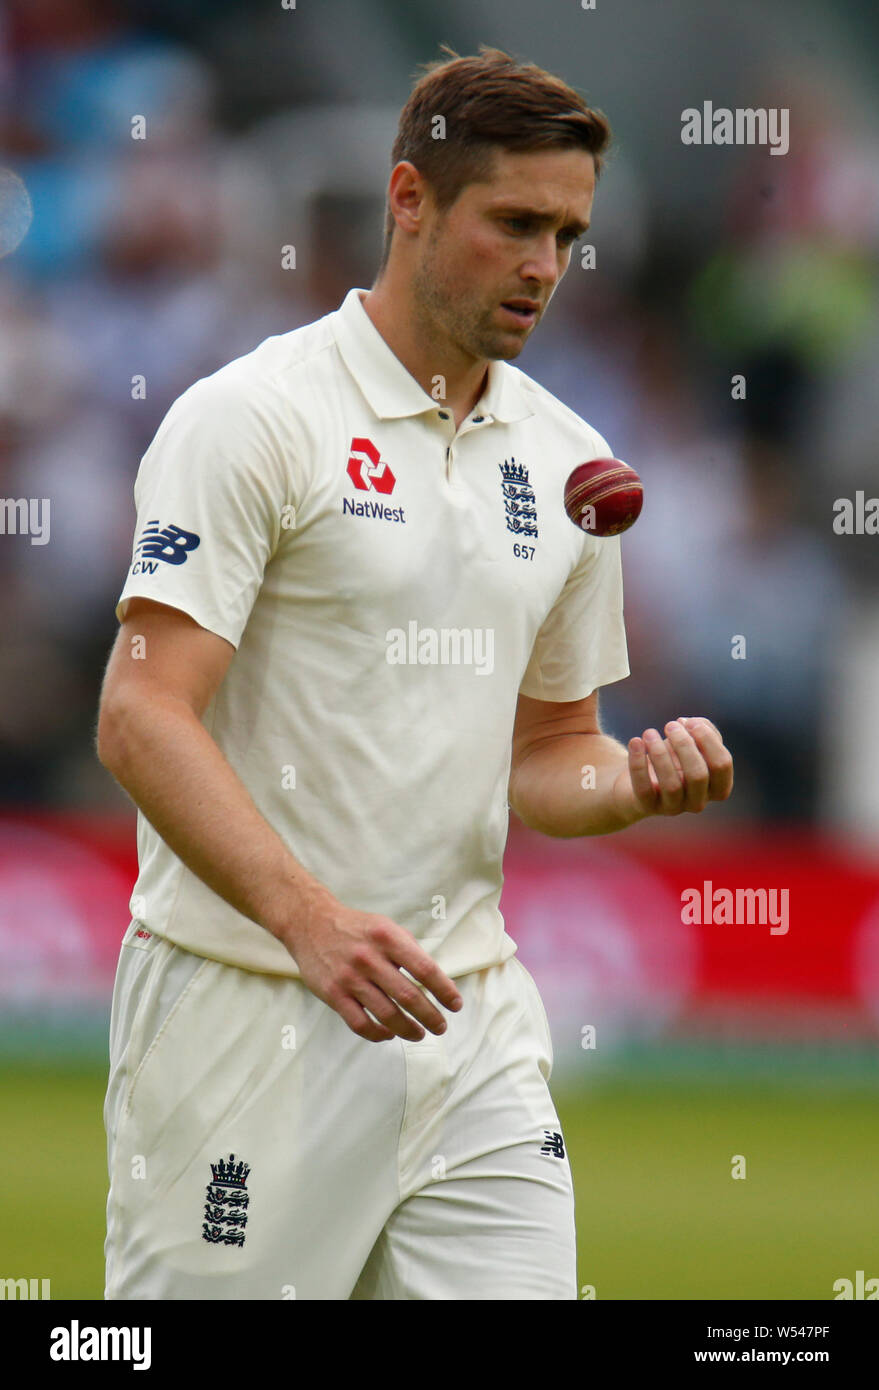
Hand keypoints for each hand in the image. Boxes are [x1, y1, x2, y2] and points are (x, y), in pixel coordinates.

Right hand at [281, 897, 462, 1043]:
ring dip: (408, 1029)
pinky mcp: (333, 994)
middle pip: (408, 996)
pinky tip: (389, 1034)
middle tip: (441, 1027)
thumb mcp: (386, 927)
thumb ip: (408, 950)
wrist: (310, 923)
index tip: (455, 1005)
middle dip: (431, 1016)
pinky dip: (378, 1034)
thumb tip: (435, 980)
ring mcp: (350, 978)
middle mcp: (370, 958)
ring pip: (387, 1015)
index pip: (425, 969)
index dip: (444, 990)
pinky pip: (360, 1024)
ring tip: (419, 1034)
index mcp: (388, 938)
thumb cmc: (356, 928)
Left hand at [615, 716, 732, 819]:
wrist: (637, 779)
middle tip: (669, 725)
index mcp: (717, 787)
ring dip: (660, 753)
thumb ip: (702, 728)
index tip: (689, 722)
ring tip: (649, 733)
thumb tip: (689, 724)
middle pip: (698, 775)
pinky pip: (644, 789)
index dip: (708, 739)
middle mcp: (698, 802)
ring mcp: (673, 808)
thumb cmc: (672, 757)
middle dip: (684, 745)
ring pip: (672, 785)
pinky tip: (636, 741)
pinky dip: (638, 763)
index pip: (722, 765)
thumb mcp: (692, 741)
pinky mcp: (647, 806)